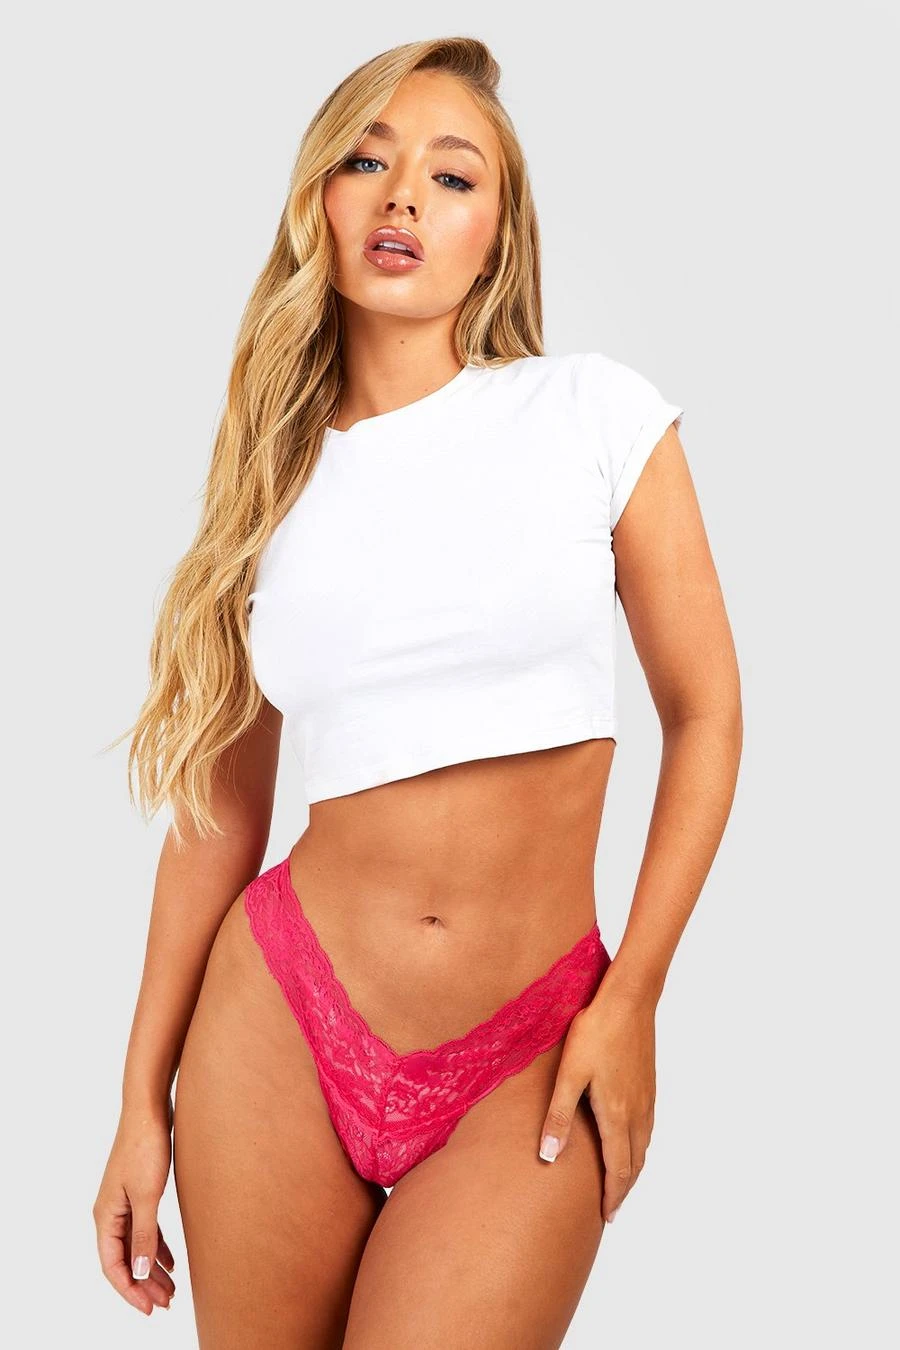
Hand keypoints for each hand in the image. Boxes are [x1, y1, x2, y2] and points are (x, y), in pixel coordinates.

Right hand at [93, 1098, 176, 1315]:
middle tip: (166, 1304)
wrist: (148, 1109)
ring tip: (171, 1291)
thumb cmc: (145, 1147)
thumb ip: (144, 1235)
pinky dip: (157, 1247)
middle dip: (144, 1285)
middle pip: (124, 1260)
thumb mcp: (147, 1195)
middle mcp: (110, 1213)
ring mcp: (124, 1202)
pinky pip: (145, 1230)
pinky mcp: (139, 1192)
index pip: (113, 1266)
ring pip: (136, 1246)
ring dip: (152, 1269)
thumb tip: (141, 1272)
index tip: (150, 1309)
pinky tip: (171, 1261)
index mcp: (105, 1216)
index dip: (130, 1290)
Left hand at [538, 977, 656, 1223]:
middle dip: (624, 1190)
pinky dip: (640, 1148)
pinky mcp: (649, 1084)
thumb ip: (559, 1115)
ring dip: (633, 1170)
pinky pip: (648, 1128)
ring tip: (621, 1184)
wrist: (629, 999)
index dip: (612, 1197)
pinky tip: (631, 1142)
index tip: (607, 1218)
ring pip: (644, 1147)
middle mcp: (638, 1113)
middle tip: (613, 1211)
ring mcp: (647, 1098)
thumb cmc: (595, 1032)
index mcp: (617, 1116)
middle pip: (635, 1164)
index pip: (618, 1170)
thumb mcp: (569, 1074)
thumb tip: (548, 1156)